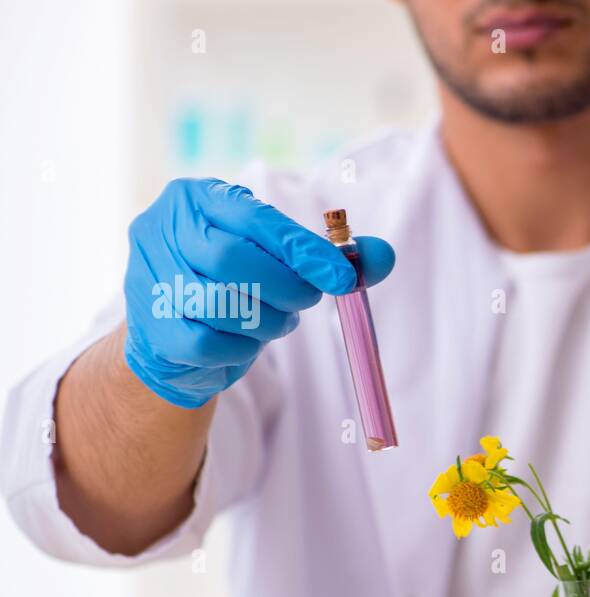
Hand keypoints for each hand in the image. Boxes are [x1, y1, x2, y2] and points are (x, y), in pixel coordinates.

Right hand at [123, 178, 394, 407]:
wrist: (177, 338)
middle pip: (231, 258)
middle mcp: (158, 230)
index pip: (253, 218)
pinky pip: (208, 343)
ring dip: (266, 320)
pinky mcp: (152, 330)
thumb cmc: (236, 286)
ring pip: (220, 303)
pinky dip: (241, 348)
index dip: (303, 249)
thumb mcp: (279, 260)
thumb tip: (385, 257)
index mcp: (193, 198)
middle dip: (285, 286)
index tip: (345, 276)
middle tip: (308, 300)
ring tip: (277, 321)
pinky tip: (246, 342)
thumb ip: (330, 257)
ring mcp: (148, 280)